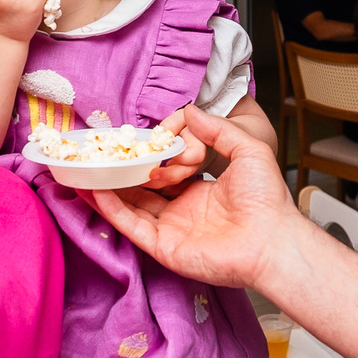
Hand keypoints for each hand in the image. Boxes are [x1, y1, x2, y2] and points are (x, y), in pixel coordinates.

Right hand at [90, 105, 297, 290]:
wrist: (272, 239)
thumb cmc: (267, 199)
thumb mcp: (247, 150)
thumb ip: (218, 129)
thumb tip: (190, 110)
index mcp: (199, 191)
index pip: (165, 173)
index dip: (148, 158)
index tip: (130, 142)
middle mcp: (182, 211)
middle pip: (142, 190)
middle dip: (120, 174)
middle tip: (98, 156)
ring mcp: (171, 230)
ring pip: (130, 208)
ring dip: (108, 190)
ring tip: (85, 171)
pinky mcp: (163, 247)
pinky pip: (132, 226)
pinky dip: (112, 210)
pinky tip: (96, 190)